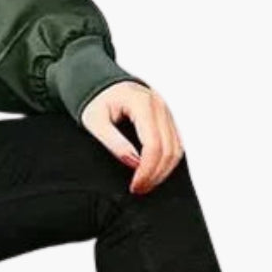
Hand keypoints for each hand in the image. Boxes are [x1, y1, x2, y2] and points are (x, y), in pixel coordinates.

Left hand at [80, 80, 183, 195]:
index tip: (135, 185)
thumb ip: (113, 141)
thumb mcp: (94, 121)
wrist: (99, 83)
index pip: (153, 144)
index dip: (147, 169)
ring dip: (164, 170)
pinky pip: (176, 143)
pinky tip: (154, 172)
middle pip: (169, 149)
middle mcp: (159, 105)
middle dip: (156, 174)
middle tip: (139, 188)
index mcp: (142, 103)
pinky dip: (168, 160)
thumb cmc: (95, 100)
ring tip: (146, 183)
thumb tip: (134, 163)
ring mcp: (166, 111)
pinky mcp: (167, 117)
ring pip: (177, 148)